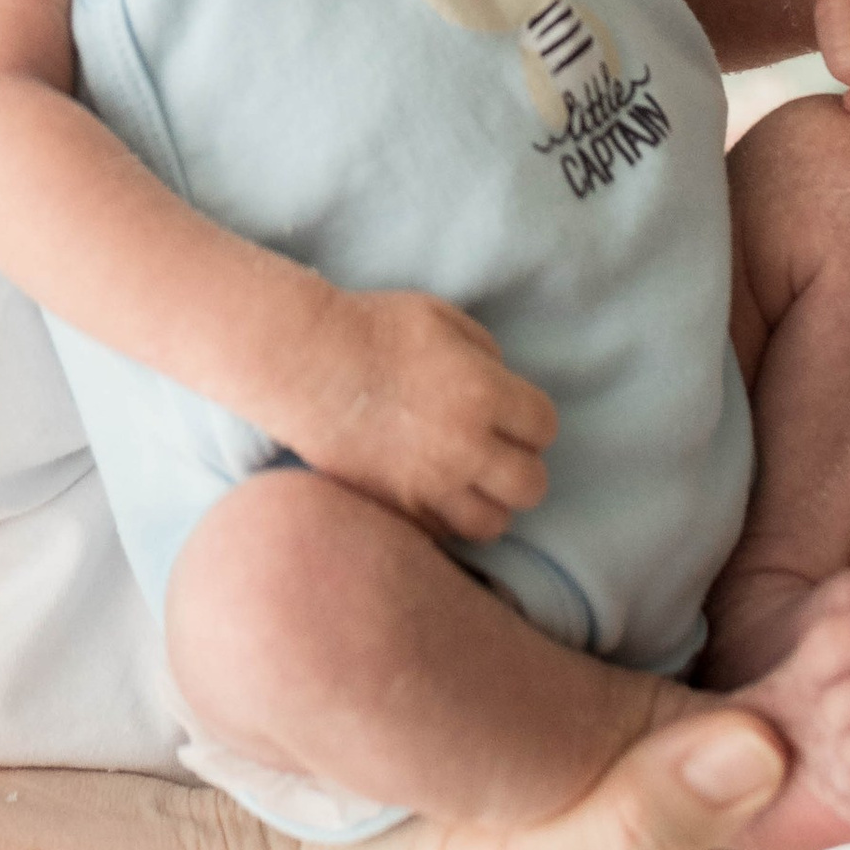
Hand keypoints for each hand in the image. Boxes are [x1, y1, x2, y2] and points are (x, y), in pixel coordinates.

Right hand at [281, 285, 556, 539]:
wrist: (304, 362)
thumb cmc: (372, 329)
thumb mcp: (441, 317)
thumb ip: (486, 353)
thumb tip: (505, 390)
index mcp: (482, 392)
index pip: (544, 427)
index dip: (531, 420)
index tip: (513, 414)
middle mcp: (465, 446)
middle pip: (531, 485)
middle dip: (520, 467)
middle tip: (497, 452)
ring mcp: (430, 484)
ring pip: (493, 523)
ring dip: (488, 501)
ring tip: (469, 480)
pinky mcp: (398, 507)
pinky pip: (444, 533)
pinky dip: (446, 517)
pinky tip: (434, 491)